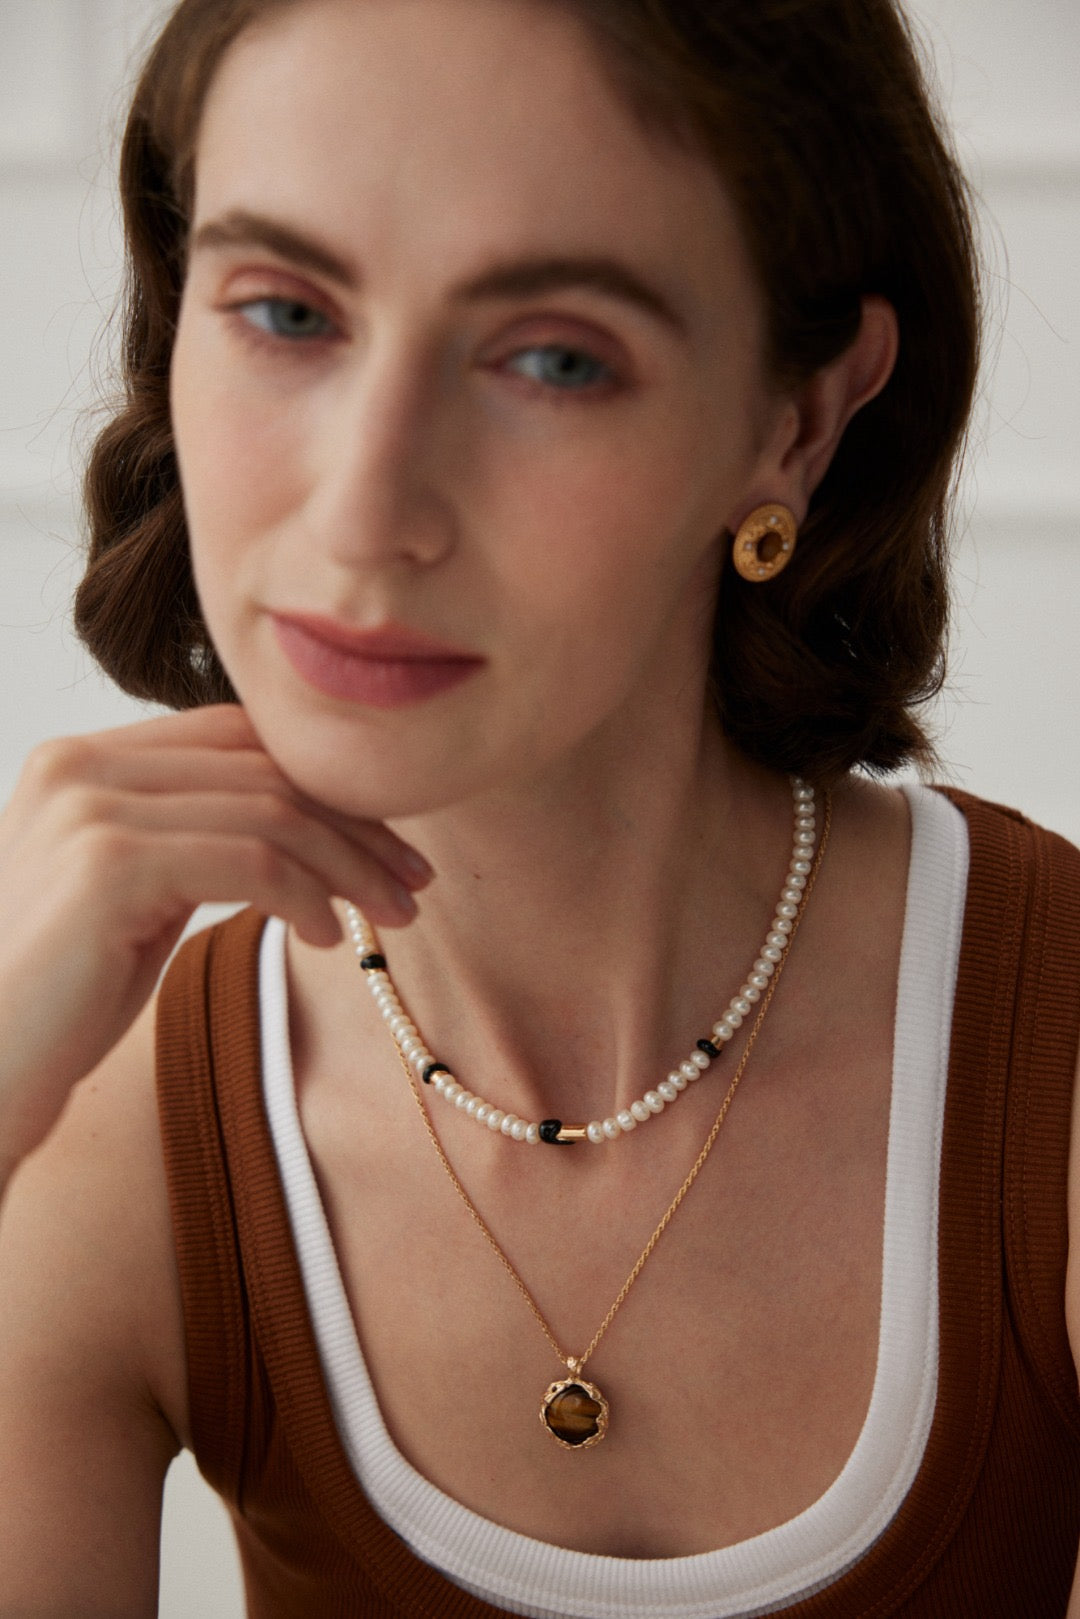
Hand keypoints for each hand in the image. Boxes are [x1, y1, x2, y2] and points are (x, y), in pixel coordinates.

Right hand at [0, 704, 431, 1179]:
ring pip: (269, 813)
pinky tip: (328, 938)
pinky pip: (251, 863)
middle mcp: (80, 765)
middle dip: (354, 826)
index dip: (323, 784)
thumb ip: (195, 839)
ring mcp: (90, 807)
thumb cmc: (63, 994)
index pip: (236, 739)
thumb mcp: (139, 895)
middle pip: (261, 769)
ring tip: (391, 915)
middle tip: (412, 881)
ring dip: (348, 866)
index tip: (388, 840)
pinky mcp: (109, 862)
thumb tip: (301, 827)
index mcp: (83, 759)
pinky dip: (308, 897)